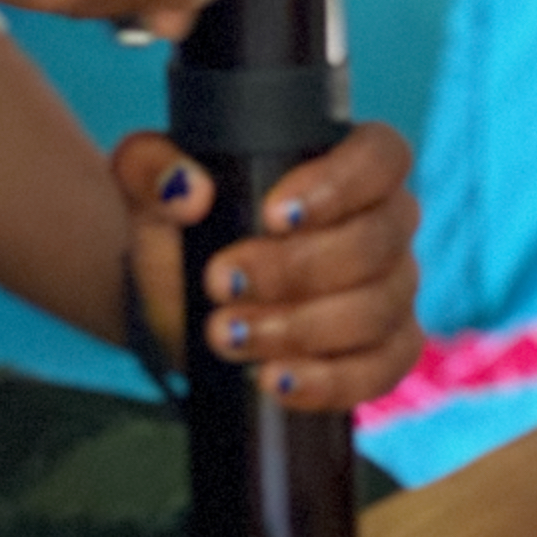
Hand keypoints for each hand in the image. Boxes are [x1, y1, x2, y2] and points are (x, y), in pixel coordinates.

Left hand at [116, 121, 423, 414]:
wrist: (175, 298)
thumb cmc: (178, 225)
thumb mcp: (146, 186)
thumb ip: (151, 167)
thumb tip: (188, 190)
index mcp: (344, 164)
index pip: (381, 156)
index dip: (341, 184)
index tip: (273, 216)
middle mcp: (383, 223)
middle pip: (378, 242)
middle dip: (296, 270)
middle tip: (221, 283)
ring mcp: (390, 289)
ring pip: (378, 311)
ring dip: (300, 329)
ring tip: (227, 335)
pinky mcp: (384, 350)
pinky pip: (383, 369)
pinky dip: (330, 381)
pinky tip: (276, 380)